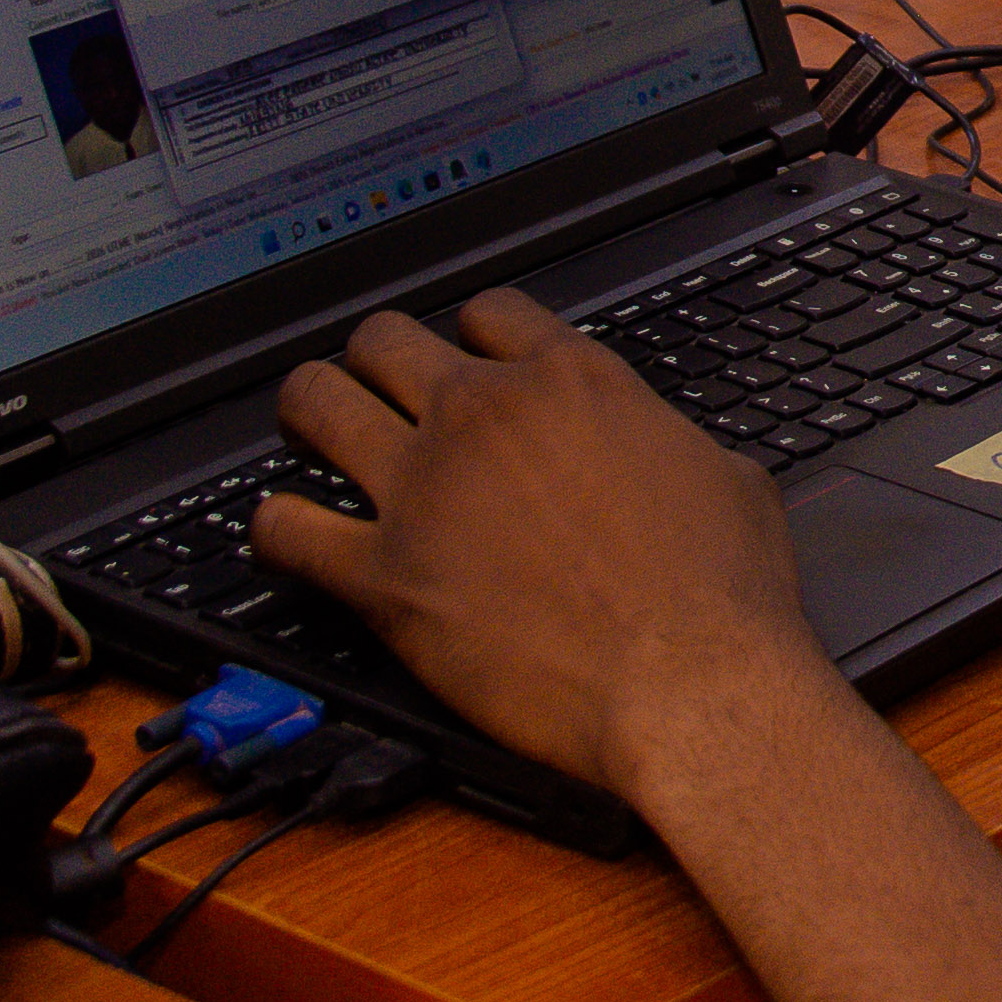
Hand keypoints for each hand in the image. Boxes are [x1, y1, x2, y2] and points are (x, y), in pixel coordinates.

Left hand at [252, 292, 820, 799]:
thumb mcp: (727, 477)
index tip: (466, 365)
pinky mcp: (383, 574)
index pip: (488, 313)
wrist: (692, 688)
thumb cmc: (723, 598)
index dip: (471, 338)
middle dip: (374, 362)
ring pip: (315, 403)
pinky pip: (285, 530)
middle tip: (373, 393)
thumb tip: (657, 446)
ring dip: (306, 414)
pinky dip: (274, 530)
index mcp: (572, 381)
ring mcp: (424, 488)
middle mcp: (485, 415)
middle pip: (384, 340)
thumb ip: (664, 440)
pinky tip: (285, 538)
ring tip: (307, 437)